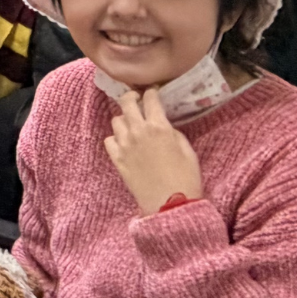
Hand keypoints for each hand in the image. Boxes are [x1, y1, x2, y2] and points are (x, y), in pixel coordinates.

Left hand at [103, 89, 203, 216]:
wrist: (170, 204)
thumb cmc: (186, 178)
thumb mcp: (187, 150)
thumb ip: (173, 132)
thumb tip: (163, 126)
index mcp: (158, 127)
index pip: (150, 99)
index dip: (151, 93)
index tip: (153, 92)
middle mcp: (138, 132)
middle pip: (126, 103)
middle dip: (131, 97)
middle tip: (136, 100)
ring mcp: (124, 146)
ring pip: (116, 120)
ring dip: (124, 118)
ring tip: (132, 124)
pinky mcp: (117, 160)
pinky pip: (109, 140)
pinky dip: (115, 137)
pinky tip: (124, 142)